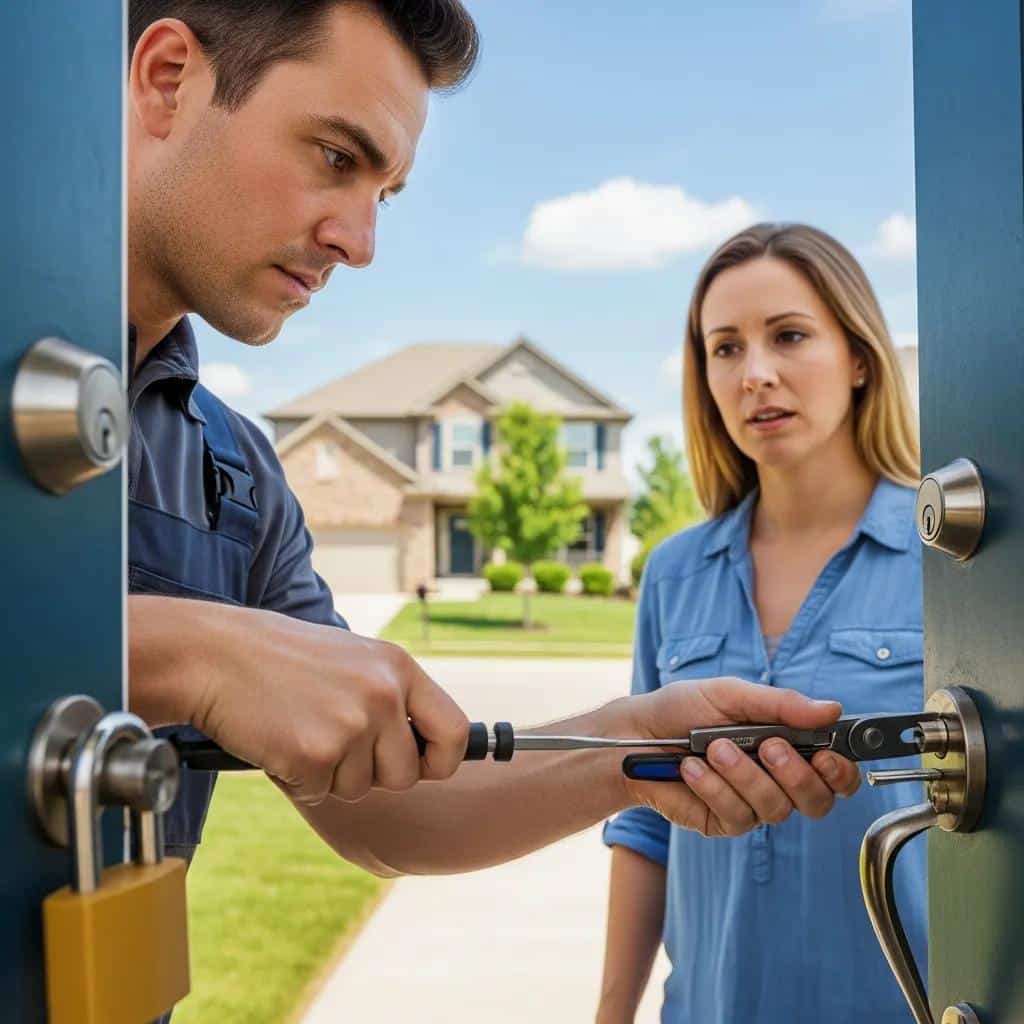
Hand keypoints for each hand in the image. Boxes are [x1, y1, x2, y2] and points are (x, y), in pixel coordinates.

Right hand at [169, 601, 468, 804]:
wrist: (214, 654)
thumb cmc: (281, 659)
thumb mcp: (353, 660)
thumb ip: (391, 697)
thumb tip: (425, 753)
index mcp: (399, 667)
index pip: (455, 732)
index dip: (442, 760)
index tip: (423, 767)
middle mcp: (384, 695)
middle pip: (405, 774)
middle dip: (371, 773)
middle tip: (330, 740)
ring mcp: (351, 725)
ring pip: (359, 788)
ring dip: (329, 774)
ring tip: (298, 727)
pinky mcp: (314, 755)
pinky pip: (318, 793)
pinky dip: (296, 779)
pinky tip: (277, 740)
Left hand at [620, 678, 860, 835]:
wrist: (636, 733)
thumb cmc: (683, 709)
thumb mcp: (731, 695)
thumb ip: (781, 704)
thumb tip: (831, 709)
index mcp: (788, 746)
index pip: (835, 773)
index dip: (841, 771)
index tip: (827, 754)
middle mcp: (776, 780)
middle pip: (816, 800)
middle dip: (796, 774)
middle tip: (768, 746)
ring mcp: (751, 804)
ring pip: (775, 807)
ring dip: (744, 774)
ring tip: (714, 748)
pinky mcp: (723, 822)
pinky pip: (736, 815)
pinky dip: (712, 787)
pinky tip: (691, 768)